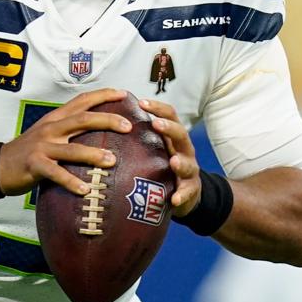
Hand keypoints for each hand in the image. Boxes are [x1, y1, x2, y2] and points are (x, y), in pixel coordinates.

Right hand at [0, 88, 131, 196]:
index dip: (103, 95)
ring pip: (72, 148)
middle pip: (83, 119)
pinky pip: (56, 173)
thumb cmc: (29, 151)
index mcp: (56, 118)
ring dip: (94, 154)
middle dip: (107, 120)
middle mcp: (51, 128)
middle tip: (128, 126)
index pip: (82, 101)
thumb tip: (101, 131)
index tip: (123, 94)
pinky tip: (85, 190)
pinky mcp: (35, 165)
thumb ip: (70, 129)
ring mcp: (42, 146)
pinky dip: (71, 181)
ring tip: (112, 161)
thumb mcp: (48, 133)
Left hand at [140, 98, 200, 216]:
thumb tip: (111, 121)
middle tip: (156, 124)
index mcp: (174, 137)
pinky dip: (182, 195)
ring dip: (181, 163)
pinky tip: (174, 199)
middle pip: (181, 134)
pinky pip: (187, 193)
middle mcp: (184, 150)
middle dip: (169, 128)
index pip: (170, 115)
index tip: (141, 102)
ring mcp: (190, 170)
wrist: (186, 192)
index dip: (158, 108)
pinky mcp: (191, 190)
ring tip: (173, 162)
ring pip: (188, 164)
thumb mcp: (157, 148)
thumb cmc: (164, 165)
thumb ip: (142, 137)